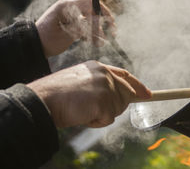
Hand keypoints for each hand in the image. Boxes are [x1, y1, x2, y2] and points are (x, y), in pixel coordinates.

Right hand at [27, 61, 151, 127]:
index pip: (125, 76)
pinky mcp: (105, 101)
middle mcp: (106, 74)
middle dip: (114, 107)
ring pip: (118, 109)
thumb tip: (121, 98)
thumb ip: (101, 85)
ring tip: (82, 109)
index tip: (148, 94)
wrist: (41, 99)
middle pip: (125, 96)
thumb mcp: (81, 82)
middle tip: (91, 109)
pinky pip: (108, 119)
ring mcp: (106, 87)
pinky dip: (96, 122)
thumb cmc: (57, 94)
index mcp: (99, 67)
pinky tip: (82, 114)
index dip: (138, 86)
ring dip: (102, 115)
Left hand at [35, 0, 114, 57]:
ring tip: (100, 43)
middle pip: (92, 11)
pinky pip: (84, 25)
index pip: (90, 3)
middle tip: (112, 33)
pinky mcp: (70, 23)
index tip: (111, 21)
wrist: (33, 47)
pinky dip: (90, 34)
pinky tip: (94, 42)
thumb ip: (83, 26)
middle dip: (102, 23)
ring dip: (96, 31)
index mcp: (66, 6)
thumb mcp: (67, 34)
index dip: (103, 11)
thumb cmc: (47, 40)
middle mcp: (69, 8)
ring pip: (89, 20)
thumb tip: (99, 19)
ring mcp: (70, 15)